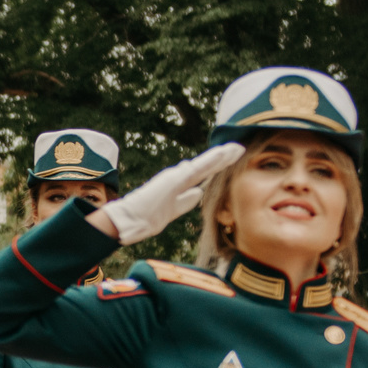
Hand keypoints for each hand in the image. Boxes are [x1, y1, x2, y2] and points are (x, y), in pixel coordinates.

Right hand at [94, 143, 243, 244]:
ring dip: (220, 156)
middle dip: (221, 159)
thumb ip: (185, 201)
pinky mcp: (176, 179)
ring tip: (236, 148)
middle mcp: (178, 177)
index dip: (213, 168)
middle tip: (238, 149)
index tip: (225, 158)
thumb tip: (198, 192)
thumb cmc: (145, 217)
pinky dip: (212, 160)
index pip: (201, 175)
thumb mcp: (170, 211)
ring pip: (204, 165)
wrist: (130, 219)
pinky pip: (198, 168)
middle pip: (205, 167)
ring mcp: (177, 177)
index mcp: (178, 186)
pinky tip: (223, 153)